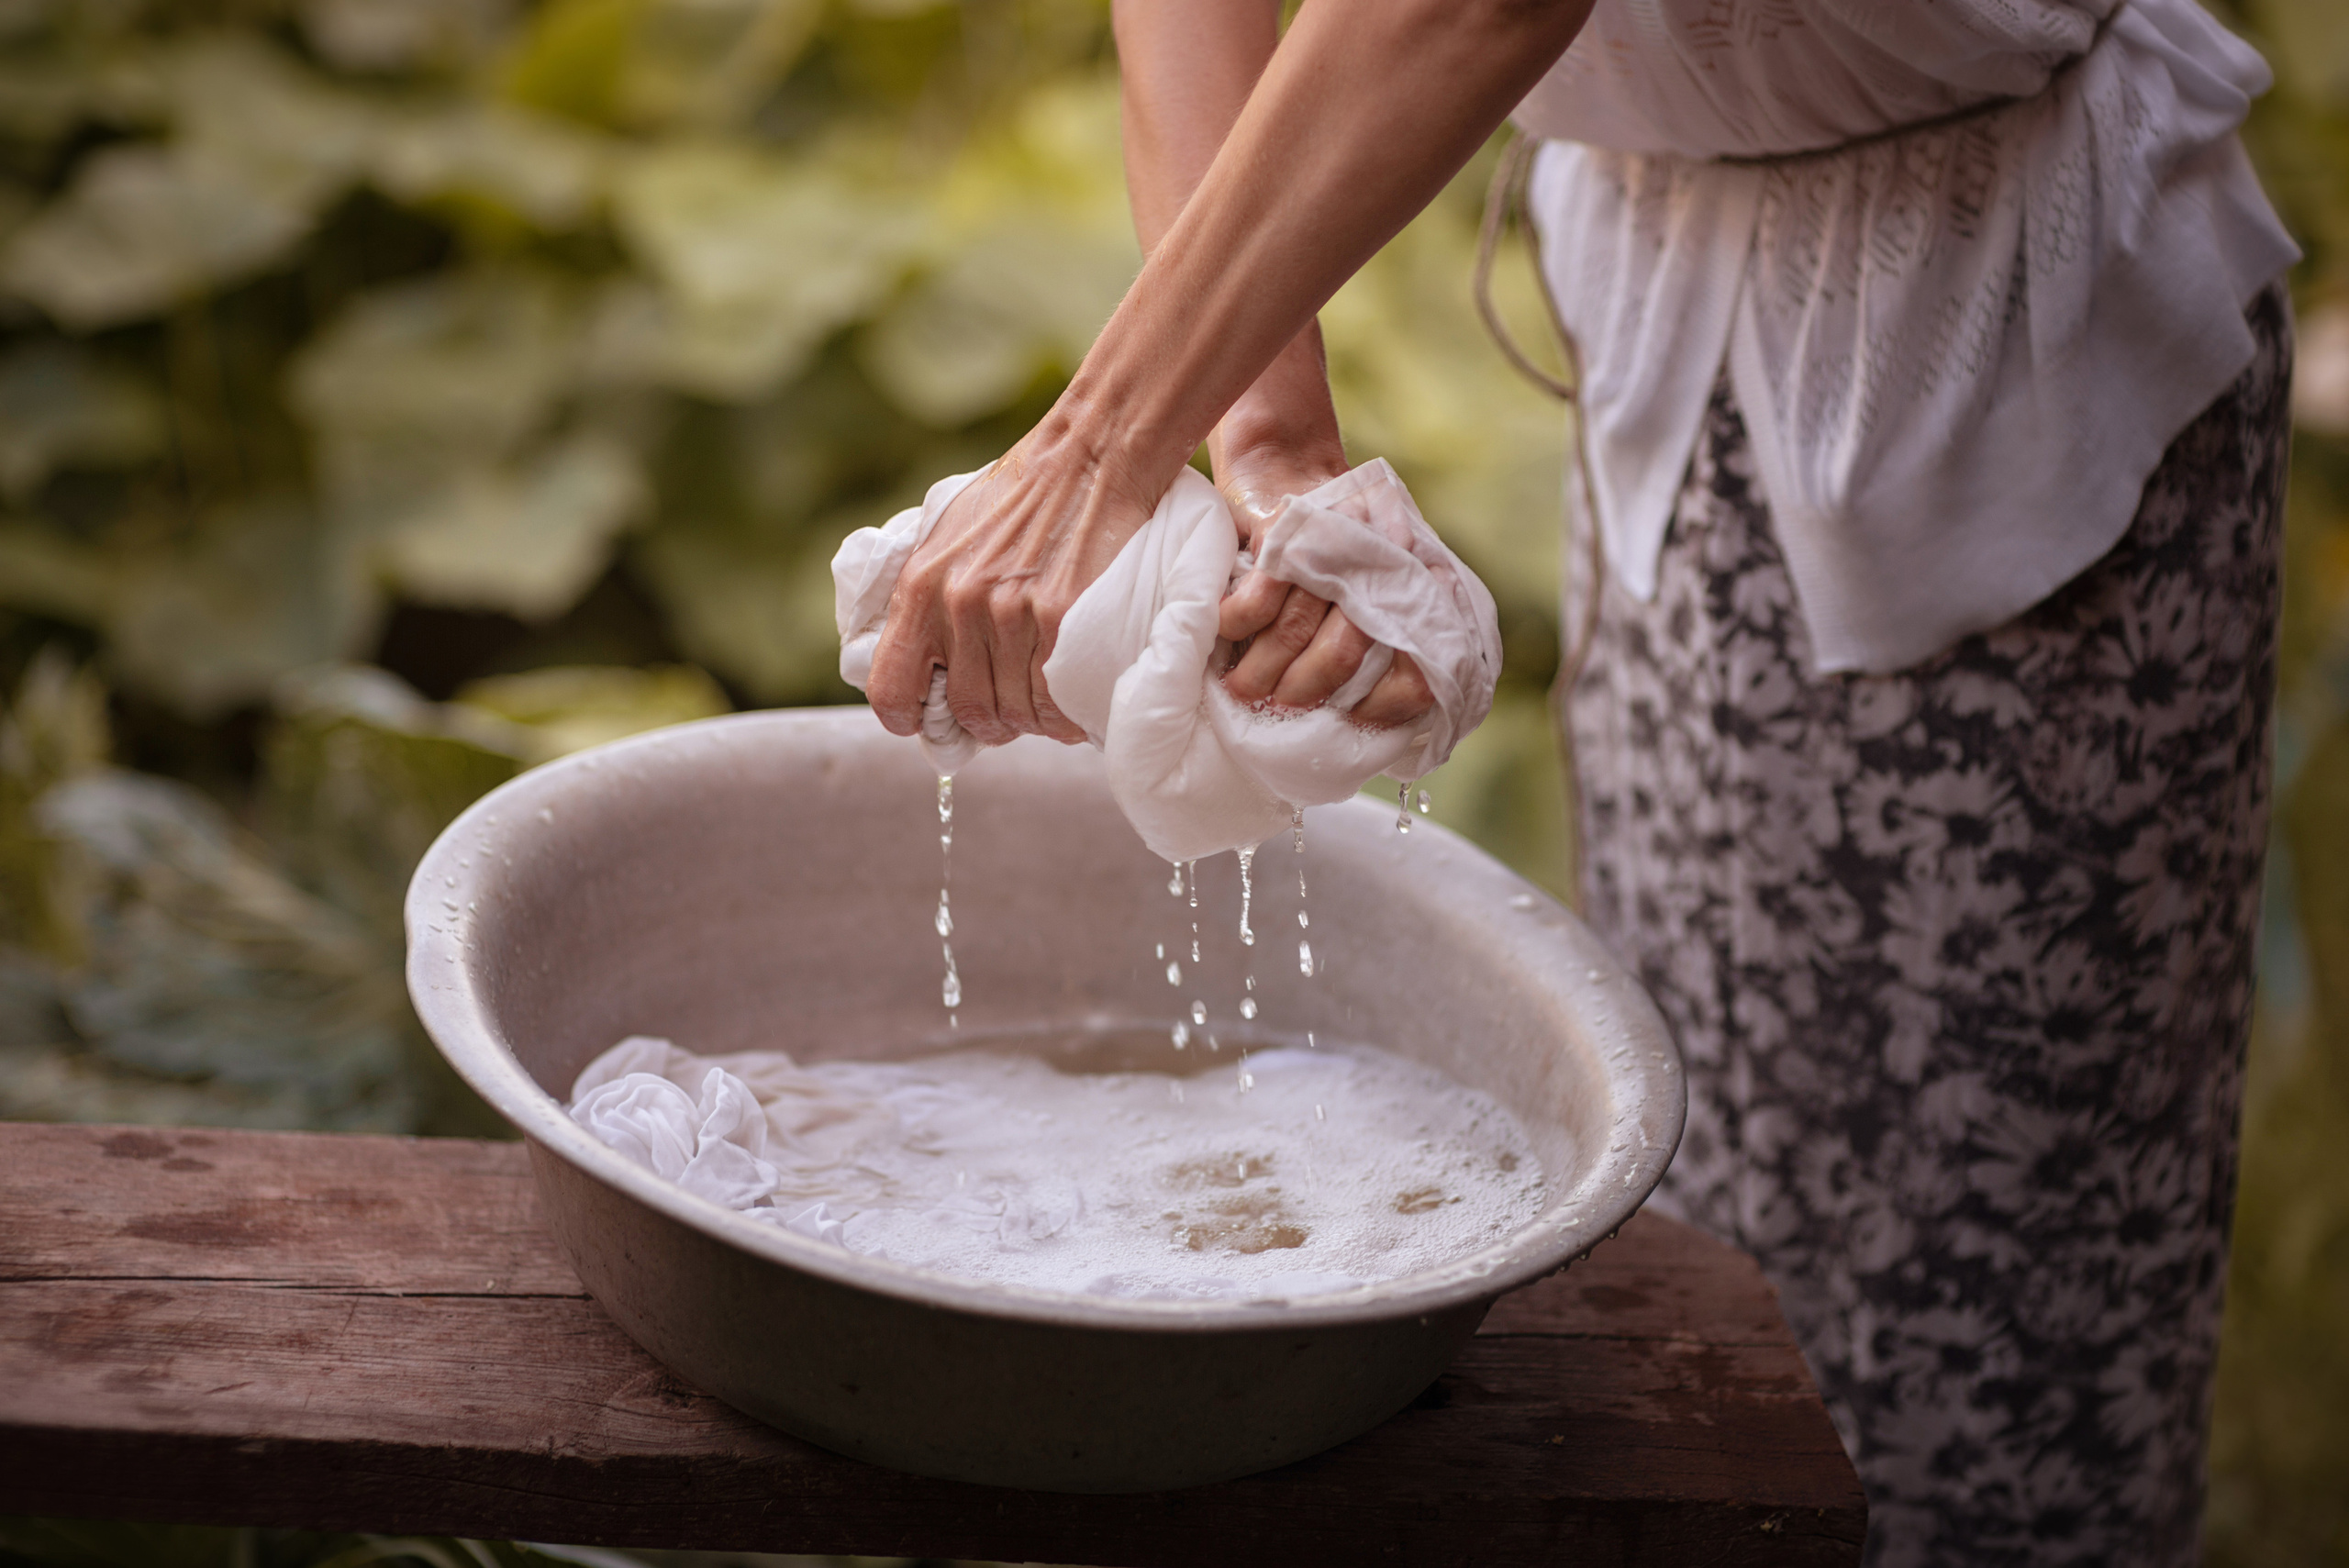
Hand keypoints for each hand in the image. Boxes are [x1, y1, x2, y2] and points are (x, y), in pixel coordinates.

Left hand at [866, 413, 1158, 746]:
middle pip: (970, 710)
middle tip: (1014, 711)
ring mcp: (1012, 614)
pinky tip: (1074, 703)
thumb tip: (927, 666)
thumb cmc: (1021, 497)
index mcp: (922, 585)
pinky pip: (1059, 701)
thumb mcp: (948, 536)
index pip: (891, 688)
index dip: (910, 719)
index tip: (932, 722)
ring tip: (1048, 702)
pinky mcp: (1061, 619)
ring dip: (1034, 721)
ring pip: (1017, 712)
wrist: (1089, 457)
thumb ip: (930, 597)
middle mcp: (961, 604)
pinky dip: (1068, 716)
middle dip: (992, 723)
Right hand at [1211, 369, 1433, 729]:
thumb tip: (1378, 722)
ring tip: (1239, 690)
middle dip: (1298, 694)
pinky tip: (1226, 638)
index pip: (1414, 670)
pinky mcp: (1282, 536)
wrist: (1287, 464)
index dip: (1378, 708)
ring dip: (1258, 671)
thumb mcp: (1377, 586)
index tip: (1346, 721)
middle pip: (1339, 658)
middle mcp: (1380, 566)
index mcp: (1414, 587)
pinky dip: (1236, 627)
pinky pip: (1254, 604)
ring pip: (1291, 635)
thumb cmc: (1332, 547)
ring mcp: (1331, 550)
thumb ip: (1391, 642)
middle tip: (1273, 709)